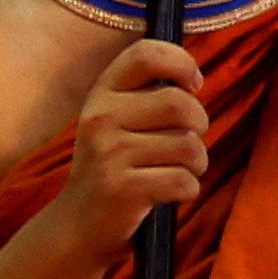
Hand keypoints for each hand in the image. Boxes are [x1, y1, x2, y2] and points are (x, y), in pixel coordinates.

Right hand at [51, 38, 207, 250]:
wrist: (78, 224)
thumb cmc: (114, 168)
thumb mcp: (116, 122)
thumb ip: (147, 97)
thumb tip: (194, 80)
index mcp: (102, 95)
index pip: (146, 54)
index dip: (182, 63)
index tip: (191, 86)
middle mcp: (100, 118)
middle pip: (180, 103)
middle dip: (199, 126)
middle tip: (184, 143)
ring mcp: (109, 154)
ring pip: (189, 146)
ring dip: (195, 164)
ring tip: (172, 171)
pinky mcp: (122, 188)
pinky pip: (184, 181)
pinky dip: (186, 191)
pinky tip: (165, 194)